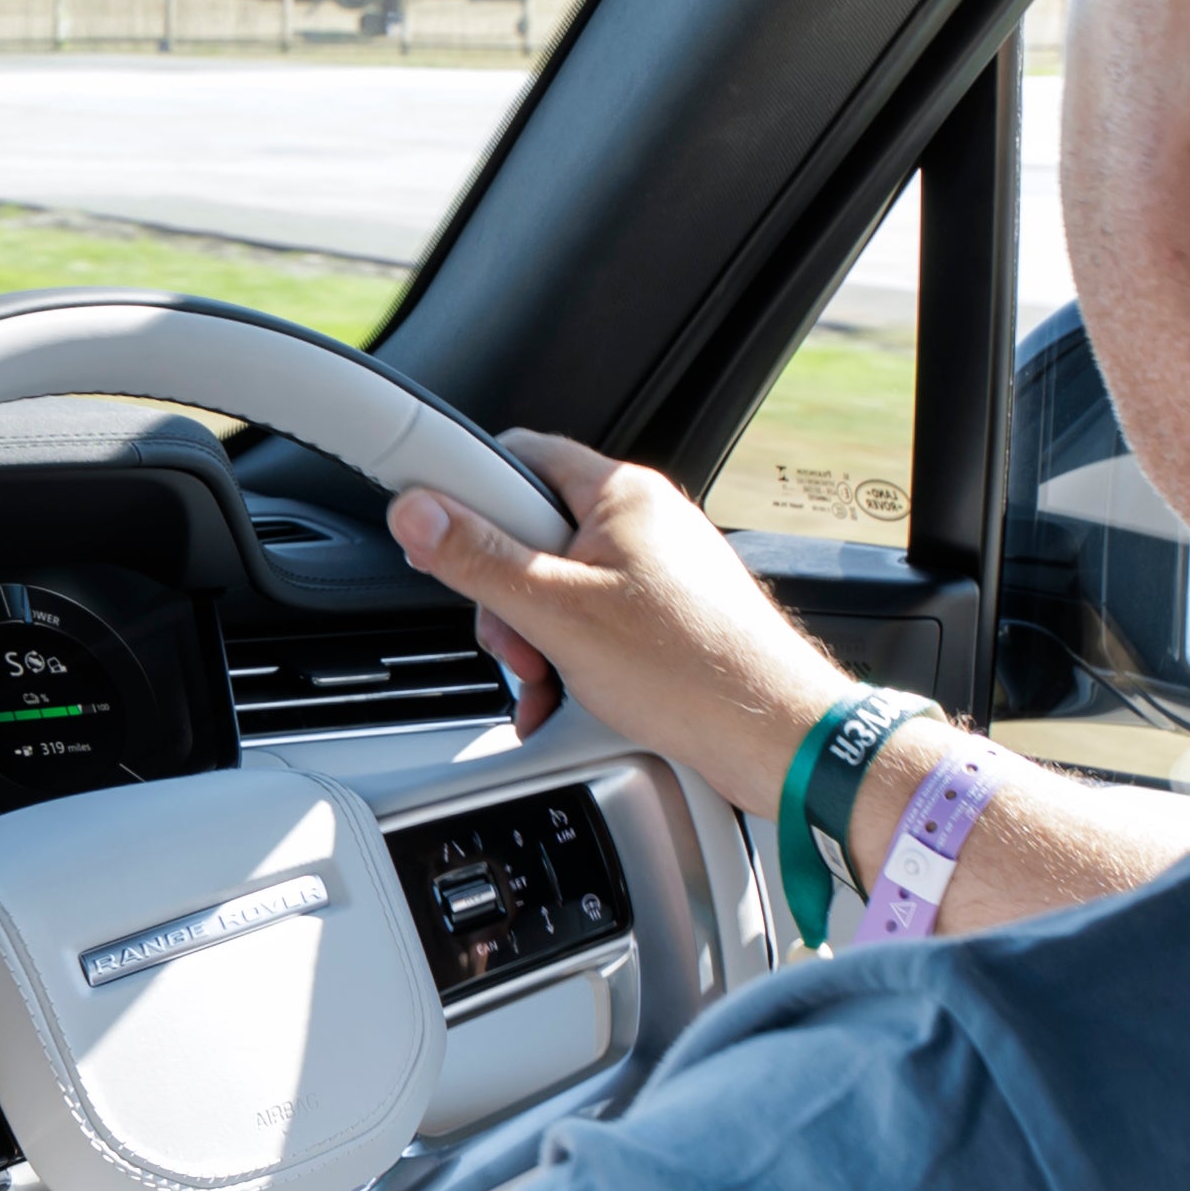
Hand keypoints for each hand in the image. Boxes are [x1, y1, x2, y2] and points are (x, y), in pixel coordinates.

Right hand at [390, 430, 860, 790]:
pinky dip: (570, 662)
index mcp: (621, 494)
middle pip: (533, 536)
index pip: (521, 454)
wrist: (771, 735)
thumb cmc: (690, 669)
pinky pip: (594, 625)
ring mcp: (658, 572)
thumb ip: (480, 558)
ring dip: (536, 642)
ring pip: (560, 590)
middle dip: (507, 599)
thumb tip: (418, 513)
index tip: (435, 531)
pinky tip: (564, 701)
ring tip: (549, 683)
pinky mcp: (667, 618)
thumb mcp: (558, 612)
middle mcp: (644, 523)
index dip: (469, 491)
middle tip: (516, 642)